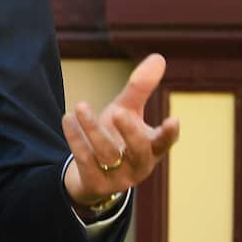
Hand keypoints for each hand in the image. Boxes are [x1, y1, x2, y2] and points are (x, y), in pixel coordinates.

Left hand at [61, 53, 179, 208]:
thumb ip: (140, 88)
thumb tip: (159, 57)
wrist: (91, 175)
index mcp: (151, 149)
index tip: (173, 119)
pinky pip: (85, 161)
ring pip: (107, 154)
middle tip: (119, 111)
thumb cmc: (116, 137)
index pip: (164, 143)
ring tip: (80, 106)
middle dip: (130, 132)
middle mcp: (138, 166)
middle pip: (139, 151)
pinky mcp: (95, 183)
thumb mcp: (127, 111)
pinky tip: (68, 119)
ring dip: (93, 128)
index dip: (169, 133)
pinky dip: (76, 139)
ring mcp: (118, 178)